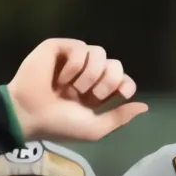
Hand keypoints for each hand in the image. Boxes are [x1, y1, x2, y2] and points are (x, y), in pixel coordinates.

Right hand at [5, 39, 148, 141]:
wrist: (30, 115)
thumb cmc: (59, 124)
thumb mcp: (94, 128)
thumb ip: (120, 117)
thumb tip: (145, 106)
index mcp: (97, 91)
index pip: (124, 79)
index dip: (125, 85)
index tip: (119, 95)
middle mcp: (87, 73)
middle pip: (115, 64)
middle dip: (108, 82)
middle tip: (89, 97)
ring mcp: (73, 59)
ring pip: (100, 53)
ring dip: (90, 75)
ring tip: (72, 89)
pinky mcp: (58, 48)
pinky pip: (80, 47)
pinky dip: (75, 65)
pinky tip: (61, 79)